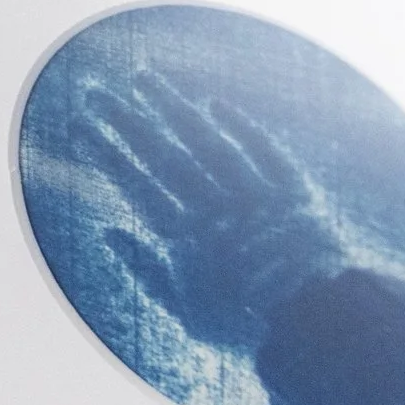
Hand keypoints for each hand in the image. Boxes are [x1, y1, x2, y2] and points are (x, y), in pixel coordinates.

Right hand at [74, 70, 345, 352]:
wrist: (325, 324)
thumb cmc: (250, 326)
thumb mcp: (187, 312)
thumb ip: (145, 270)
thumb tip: (107, 232)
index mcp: (186, 238)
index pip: (134, 183)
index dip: (104, 151)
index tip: (79, 123)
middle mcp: (216, 207)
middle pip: (163, 154)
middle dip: (125, 120)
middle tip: (96, 90)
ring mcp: (255, 195)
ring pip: (206, 141)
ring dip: (172, 107)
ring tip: (144, 78)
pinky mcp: (294, 192)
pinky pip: (264, 150)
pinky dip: (239, 125)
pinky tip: (213, 103)